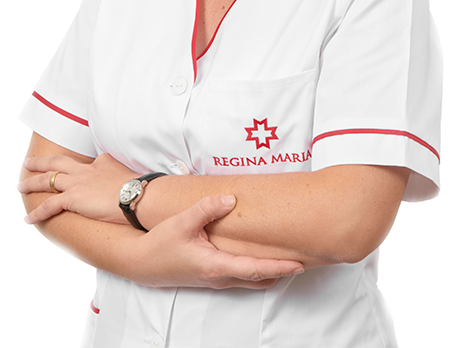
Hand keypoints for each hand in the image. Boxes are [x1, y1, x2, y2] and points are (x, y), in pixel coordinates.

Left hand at [18, 153, 135, 224]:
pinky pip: (49, 206)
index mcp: (101, 162)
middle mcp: (86, 170)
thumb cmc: (140, 188)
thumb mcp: (130, 174)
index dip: (75, 168)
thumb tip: (125, 181)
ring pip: (47, 180)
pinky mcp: (73, 198)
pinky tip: (28, 219)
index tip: (73, 172)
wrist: (138, 195)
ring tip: (20, 186)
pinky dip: (37, 212)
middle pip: (57, 163)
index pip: (84, 163)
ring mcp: (78, 183)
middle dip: (41, 163)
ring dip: (31, 183)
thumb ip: (122, 175)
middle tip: (29, 163)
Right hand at [130, 194, 304, 288]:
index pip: (255, 270)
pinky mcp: (212, 276)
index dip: (279, 267)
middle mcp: (220, 277)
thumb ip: (207, 209)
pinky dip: (256, 269)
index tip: (299, 265)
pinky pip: (241, 275)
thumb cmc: (160, 244)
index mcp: (216, 266)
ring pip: (250, 279)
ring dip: (269, 271)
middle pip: (259, 279)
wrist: (141, 263)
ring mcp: (216, 279)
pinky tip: (260, 256)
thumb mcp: (182, 222)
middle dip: (281, 271)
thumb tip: (230, 199)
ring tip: (287, 257)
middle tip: (302, 259)